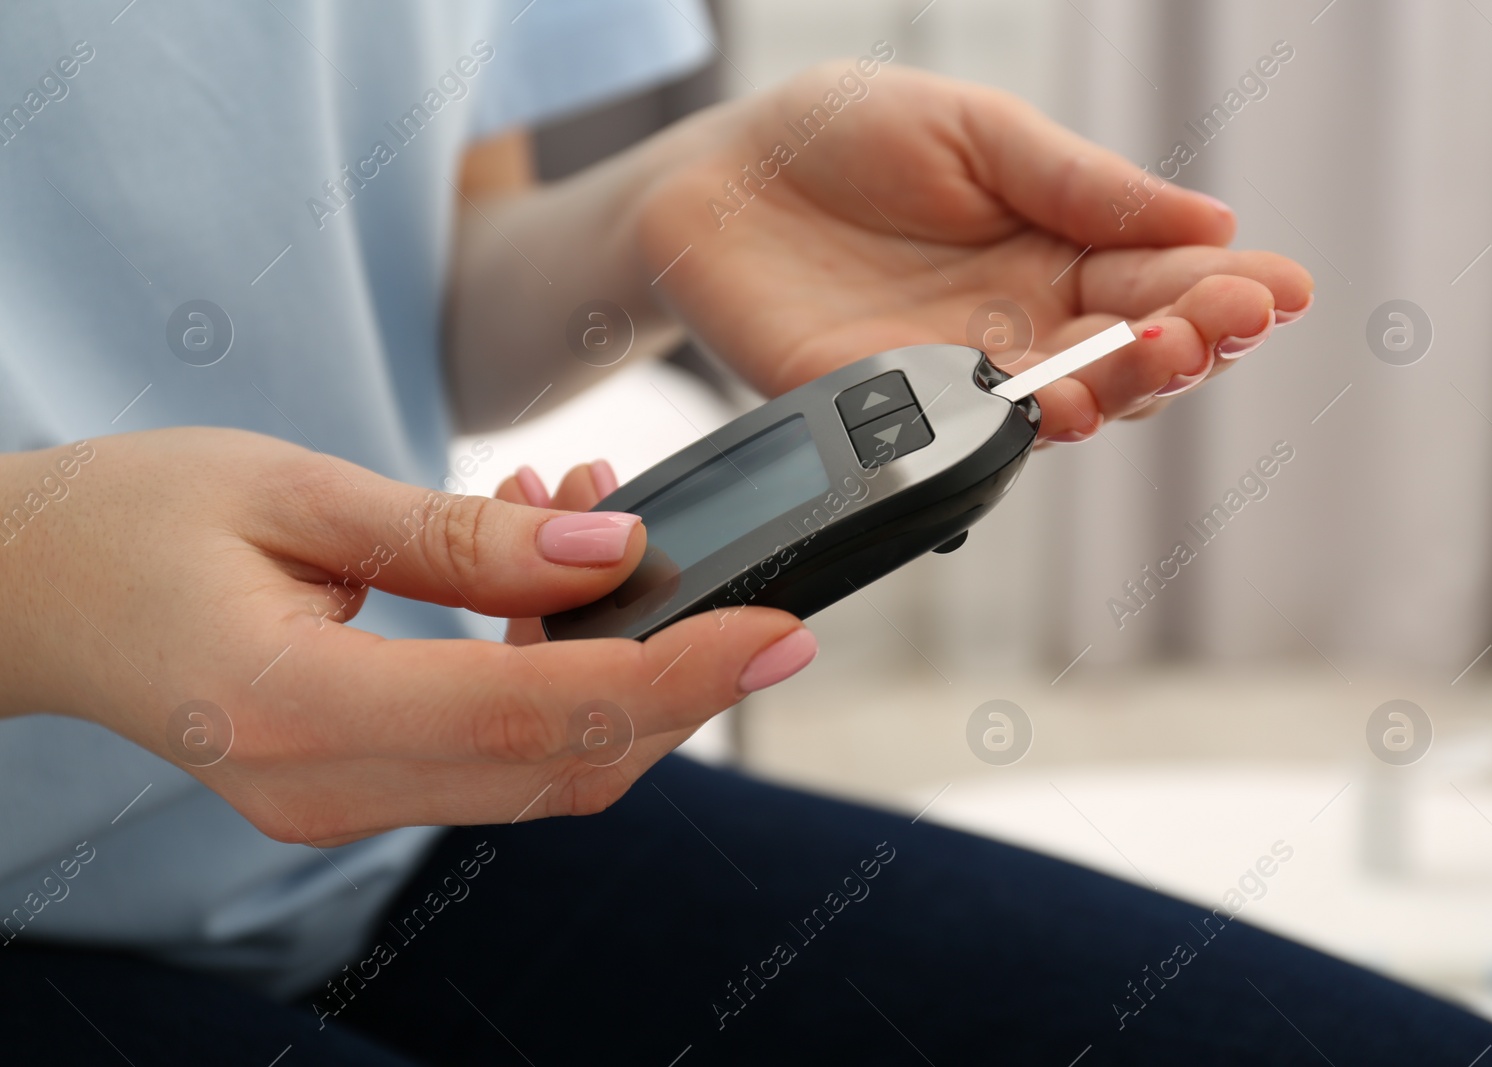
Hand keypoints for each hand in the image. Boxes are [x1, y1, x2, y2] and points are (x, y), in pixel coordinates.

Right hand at [0, 430, 814, 844]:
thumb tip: (613, 548)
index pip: (535, 721)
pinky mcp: (362, 788)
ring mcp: (342, 806)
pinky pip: (501, 756)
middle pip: (566, 769)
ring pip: (549, 774)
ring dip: (620, 667)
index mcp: (294, 711)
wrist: (36, 591)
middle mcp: (326, 789)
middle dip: (682, 681)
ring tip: (601, 521)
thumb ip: (461, 537)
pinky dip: (561, 677)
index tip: (780, 630)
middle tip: (744, 579)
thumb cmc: (133, 521)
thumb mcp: (294, 491)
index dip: (676, 678)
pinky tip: (551, 574)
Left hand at [638, 62, 1313, 438]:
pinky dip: (1008, 425)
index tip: (1280, 286)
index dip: (1222, 289)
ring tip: (1157, 353)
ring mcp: (953, 376)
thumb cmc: (848, 139)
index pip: (1158, 281)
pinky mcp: (877, 409)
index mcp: (1057, 253)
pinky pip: (953, 430)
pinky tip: (1056, 405)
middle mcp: (1019, 329)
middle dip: (1187, 342)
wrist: (718, 175)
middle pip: (1125, 358)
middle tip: (1226, 320)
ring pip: (1058, 405)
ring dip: (1116, 387)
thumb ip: (1080, 184)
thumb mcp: (978, 131)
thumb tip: (1211, 219)